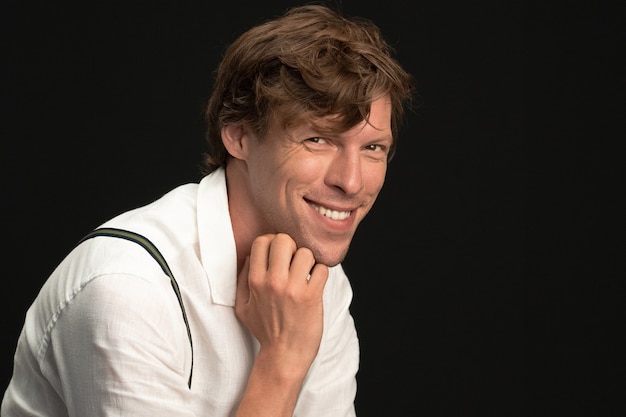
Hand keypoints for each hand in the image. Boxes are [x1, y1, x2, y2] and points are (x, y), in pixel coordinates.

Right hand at [235, 233, 328, 374]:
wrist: (284, 355)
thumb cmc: (264, 330)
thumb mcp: (242, 307)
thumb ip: (242, 279)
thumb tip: (249, 256)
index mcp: (255, 281)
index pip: (262, 241)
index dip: (272, 242)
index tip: (279, 254)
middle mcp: (273, 282)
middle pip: (284, 240)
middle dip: (291, 247)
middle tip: (294, 261)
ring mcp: (293, 289)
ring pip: (305, 253)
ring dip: (308, 262)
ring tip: (306, 274)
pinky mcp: (312, 297)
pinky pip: (322, 269)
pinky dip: (321, 274)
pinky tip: (315, 283)